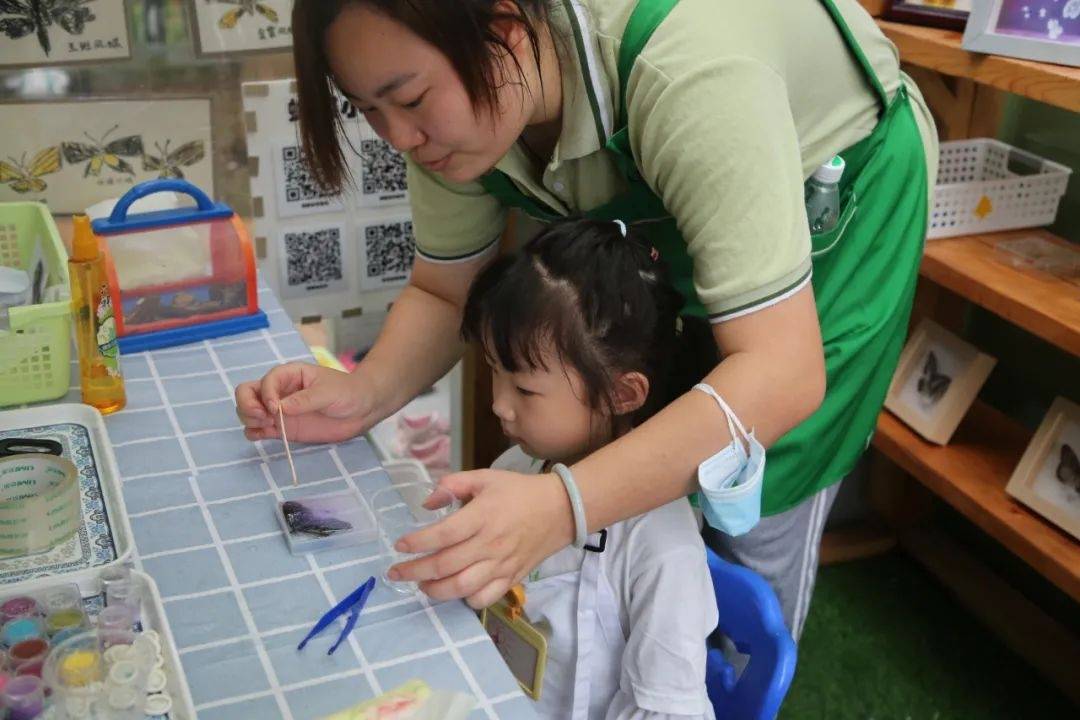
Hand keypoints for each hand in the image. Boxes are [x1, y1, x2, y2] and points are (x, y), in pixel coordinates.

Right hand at [235, 362, 379, 443]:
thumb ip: (305, 400)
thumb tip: (281, 408)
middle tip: (263, 417)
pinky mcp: (283, 428)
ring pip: (249, 411)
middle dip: (248, 405)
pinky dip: (254, 432)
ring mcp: (280, 411)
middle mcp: (280, 391)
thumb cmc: (347, 392)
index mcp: (290, 375)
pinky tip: (261, 436)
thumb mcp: (329, 392)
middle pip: (248, 393)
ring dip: (249, 419)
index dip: (266, 393)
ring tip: (266, 426)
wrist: (361, 410)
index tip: (275, 408)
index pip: (267, 380)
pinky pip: (259, 429)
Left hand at [388, 468, 574, 607]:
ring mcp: (501, 565)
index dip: (417, 543)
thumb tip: (427, 502)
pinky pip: (484, 598)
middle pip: (444, 565)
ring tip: (421, 584)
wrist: (560, 509)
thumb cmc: (519, 491)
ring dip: (434, 590)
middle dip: (414, 571)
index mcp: (482, 516)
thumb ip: (453, 485)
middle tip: (396, 572)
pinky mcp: (511, 578)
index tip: (399, 546)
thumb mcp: (485, 477)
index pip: (443, 535)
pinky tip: (454, 591)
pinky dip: (465, 600)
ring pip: (461, 587)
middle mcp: (490, 544)